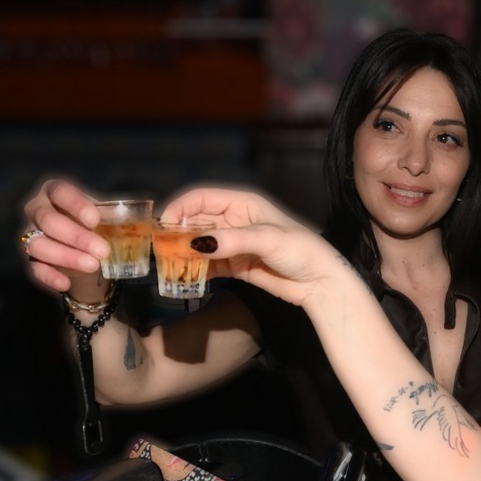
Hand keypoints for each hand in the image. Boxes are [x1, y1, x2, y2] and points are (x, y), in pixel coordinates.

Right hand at [20, 179, 110, 292]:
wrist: (86, 253)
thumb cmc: (96, 226)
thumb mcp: (107, 217)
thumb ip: (119, 216)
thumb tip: (152, 219)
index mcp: (55, 192)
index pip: (60, 191)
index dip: (75, 204)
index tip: (95, 220)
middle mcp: (37, 210)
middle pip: (49, 220)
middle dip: (76, 236)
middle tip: (103, 250)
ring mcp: (30, 234)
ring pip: (38, 244)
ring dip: (66, 256)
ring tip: (93, 265)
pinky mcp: (31, 258)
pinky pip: (34, 268)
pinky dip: (50, 276)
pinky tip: (66, 283)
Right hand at [162, 187, 351, 308]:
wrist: (320, 282)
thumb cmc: (302, 251)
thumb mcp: (268, 239)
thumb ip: (233, 240)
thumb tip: (197, 244)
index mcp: (243, 203)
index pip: (202, 198)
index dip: (180, 208)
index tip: (164, 225)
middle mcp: (235, 220)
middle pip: (196, 221)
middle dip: (177, 232)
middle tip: (159, 248)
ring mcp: (234, 243)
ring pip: (200, 243)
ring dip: (184, 252)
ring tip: (167, 263)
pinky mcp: (235, 265)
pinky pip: (208, 264)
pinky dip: (196, 269)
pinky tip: (185, 276)